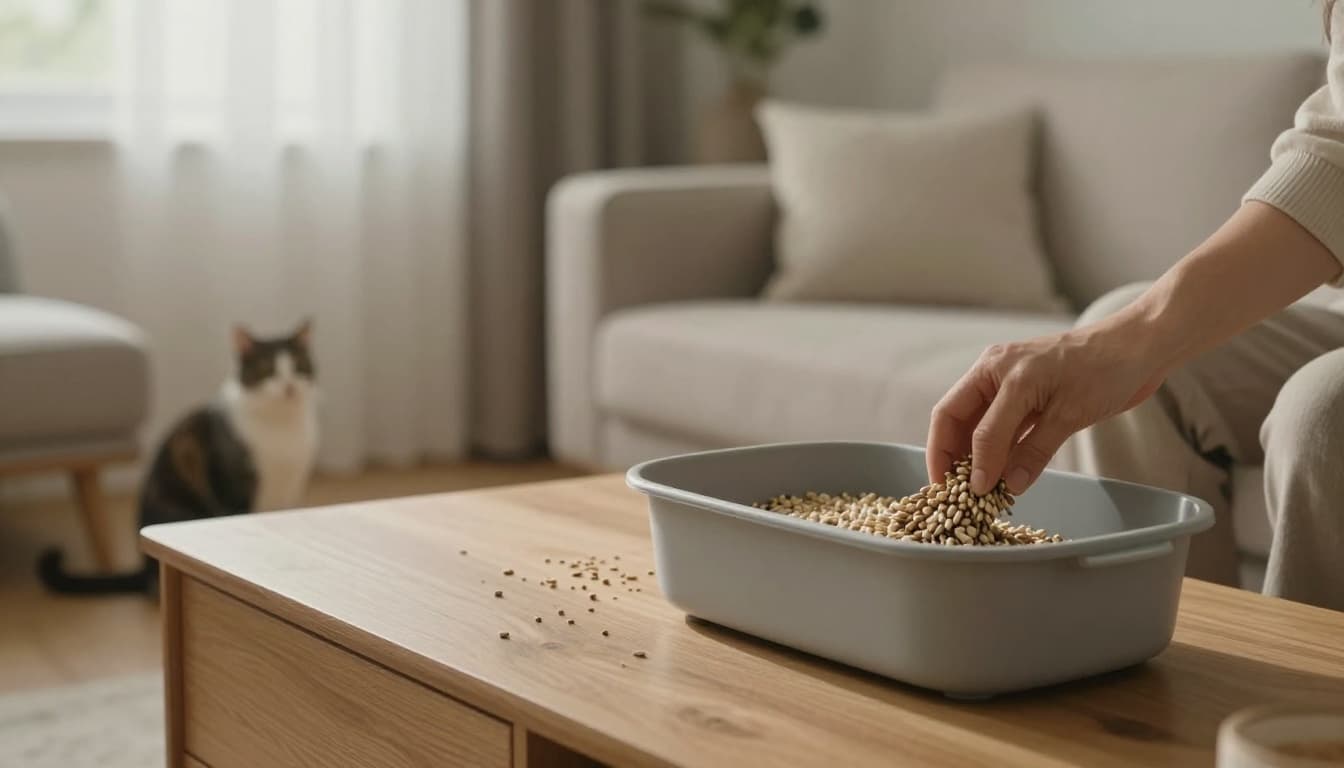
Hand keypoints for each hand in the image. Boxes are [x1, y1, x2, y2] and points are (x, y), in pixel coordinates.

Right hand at [926, 323, 1166, 494]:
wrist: (1140, 348)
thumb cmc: (1105, 368)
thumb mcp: (1067, 412)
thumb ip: (1033, 450)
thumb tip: (1007, 485)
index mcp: (996, 369)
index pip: (960, 419)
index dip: (961, 458)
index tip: (970, 492)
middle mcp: (995, 374)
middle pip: (955, 418)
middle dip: (950, 456)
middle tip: (952, 493)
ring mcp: (1010, 385)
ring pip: (976, 425)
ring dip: (975, 456)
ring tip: (976, 490)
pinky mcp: (1028, 398)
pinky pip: (1002, 428)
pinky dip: (999, 451)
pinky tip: (1002, 475)